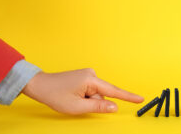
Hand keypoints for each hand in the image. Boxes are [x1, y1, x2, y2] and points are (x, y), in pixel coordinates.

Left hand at [22, 68, 143, 114]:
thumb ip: (98, 106)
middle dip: (93, 102)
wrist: (40, 85)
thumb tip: (115, 107)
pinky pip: (92, 90)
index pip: (114, 91)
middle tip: (76, 103)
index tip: (140, 99)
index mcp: (91, 80)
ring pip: (96, 94)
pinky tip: (74, 94)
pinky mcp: (85, 76)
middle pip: (102, 95)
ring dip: (88, 100)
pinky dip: (86, 96)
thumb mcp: (77, 106)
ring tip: (73, 98)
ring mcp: (88, 74)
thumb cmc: (56, 95)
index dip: (128, 96)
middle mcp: (92, 74)